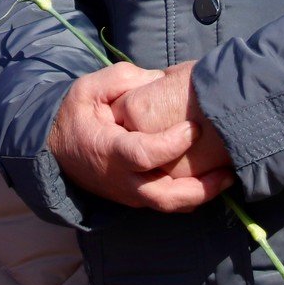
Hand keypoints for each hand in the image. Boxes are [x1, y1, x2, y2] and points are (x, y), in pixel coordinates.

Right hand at [49, 63, 233, 212]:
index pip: (144, 155)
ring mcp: (129, 194)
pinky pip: (167, 203)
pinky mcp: (136, 198)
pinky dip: (191, 195)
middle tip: (228, 169)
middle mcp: (121, 179)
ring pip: (169, 205)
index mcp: (108, 151)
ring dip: (202, 195)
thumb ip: (121, 79)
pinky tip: (212, 179)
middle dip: (201, 187)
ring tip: (228, 176)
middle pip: (164, 196)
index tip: (194, 127)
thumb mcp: (88, 87)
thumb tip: (158, 79)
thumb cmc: (76, 115)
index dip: (172, 144)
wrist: (55, 150)